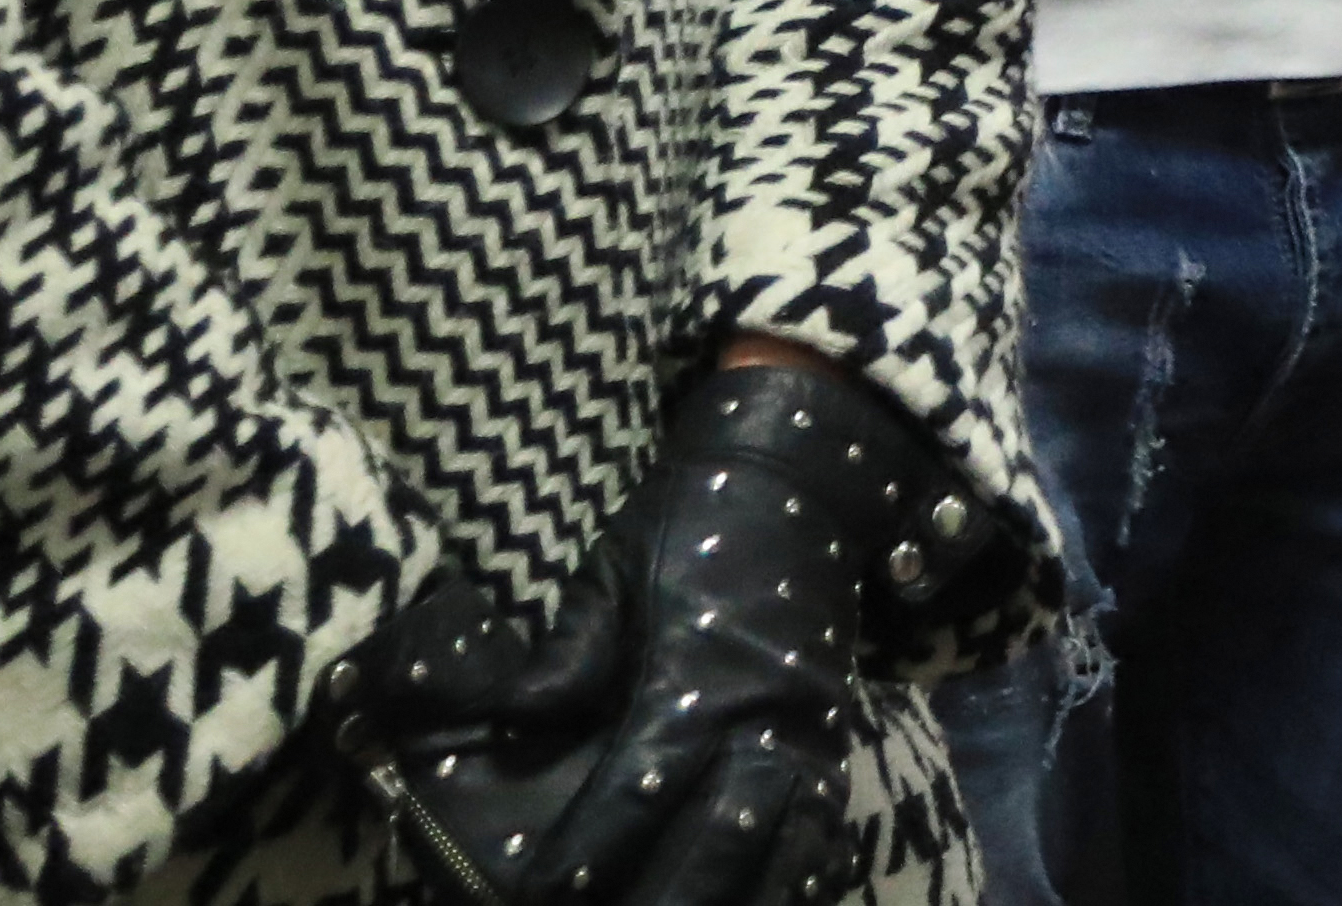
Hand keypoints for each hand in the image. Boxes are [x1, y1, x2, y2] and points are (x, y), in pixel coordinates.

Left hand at [357, 359, 983, 905]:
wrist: (795, 478)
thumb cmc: (686, 525)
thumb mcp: (612, 572)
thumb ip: (566, 654)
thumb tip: (506, 719)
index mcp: (695, 674)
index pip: (640, 784)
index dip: (591, 849)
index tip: (544, 894)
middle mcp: (760, 716)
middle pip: (720, 839)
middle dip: (667, 896)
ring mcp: (807, 734)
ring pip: (786, 846)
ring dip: (743, 896)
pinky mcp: (835, 740)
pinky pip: (827, 829)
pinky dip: (801, 876)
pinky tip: (772, 901)